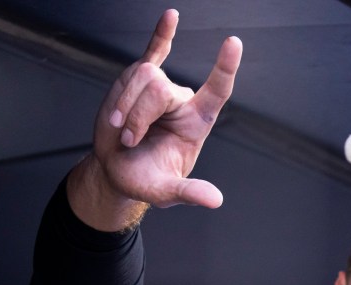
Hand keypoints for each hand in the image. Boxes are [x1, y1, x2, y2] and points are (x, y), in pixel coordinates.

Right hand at [69, 10, 241, 229]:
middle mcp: (182, 101)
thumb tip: (215, 200)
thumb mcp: (167, 192)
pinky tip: (171, 16)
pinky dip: (162, 33)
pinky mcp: (138, 81)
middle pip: (159, 86)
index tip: (233, 43)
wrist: (117, 170)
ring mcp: (160, 88)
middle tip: (128, 139)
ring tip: (121, 130)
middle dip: (136, 113)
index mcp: (197, 122)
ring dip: (123, 104)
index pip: (217, 91)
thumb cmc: (145, 179)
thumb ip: (189, 193)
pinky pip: (153, 51)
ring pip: (141, 75)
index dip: (224, 68)